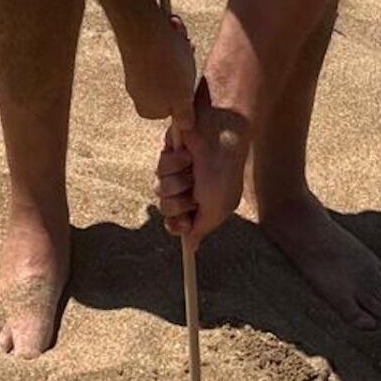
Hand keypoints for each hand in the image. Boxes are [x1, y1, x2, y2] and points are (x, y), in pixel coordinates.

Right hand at [119, 1, 195, 132]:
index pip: (172, 108)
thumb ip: (185, 117)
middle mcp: (138, 92)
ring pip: (168, 61)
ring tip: (179, 40)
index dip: (185, 94)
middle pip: (172, 82)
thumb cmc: (166, 67)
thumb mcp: (183, 99)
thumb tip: (185, 127)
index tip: (189, 82)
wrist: (142, 29)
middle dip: (183, 67)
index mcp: (148, 109)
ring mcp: (135, 70)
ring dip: (179, 49)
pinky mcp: (134, 48)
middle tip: (186, 57)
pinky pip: (159, 44)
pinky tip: (170, 30)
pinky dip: (169, 37)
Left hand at [156, 84, 248, 244]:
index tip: (183, 221)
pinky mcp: (168, 156)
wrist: (217, 132)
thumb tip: (191, 248)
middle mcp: (190, 190)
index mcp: (205, 205)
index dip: (177, 225)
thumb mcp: (218, 207)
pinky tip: (186, 155)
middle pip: (167, 209)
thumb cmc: (222, 171)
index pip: (180, 224)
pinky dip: (173, 164)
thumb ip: (201, 228)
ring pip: (160, 190)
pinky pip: (158, 169)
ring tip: (192, 169)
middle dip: (178, 201)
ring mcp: (178, 173)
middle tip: (192, 191)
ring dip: (176, 181)